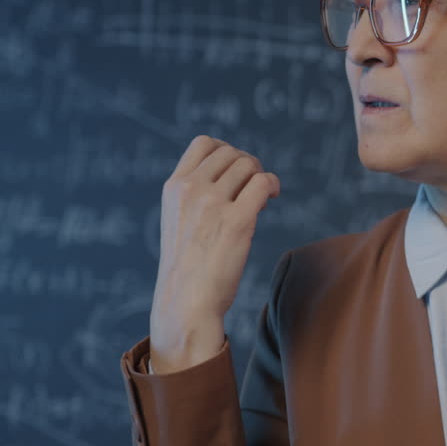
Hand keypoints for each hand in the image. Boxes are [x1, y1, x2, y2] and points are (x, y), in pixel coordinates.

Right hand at [148, 135, 280, 372]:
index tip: (234, 174)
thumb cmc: (188, 266)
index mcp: (174, 187)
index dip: (227, 151)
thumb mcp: (179, 220)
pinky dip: (272, 185)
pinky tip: (271, 198)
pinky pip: (263, 183)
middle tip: (251, 192)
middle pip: (232, 153)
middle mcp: (191, 190)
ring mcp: (213, 204)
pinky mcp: (237, 221)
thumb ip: (197, 194)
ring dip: (260, 178)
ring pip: (249, 166)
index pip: (204, 143)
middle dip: (248, 166)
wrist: (185, 302)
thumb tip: (242, 172)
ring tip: (259, 200)